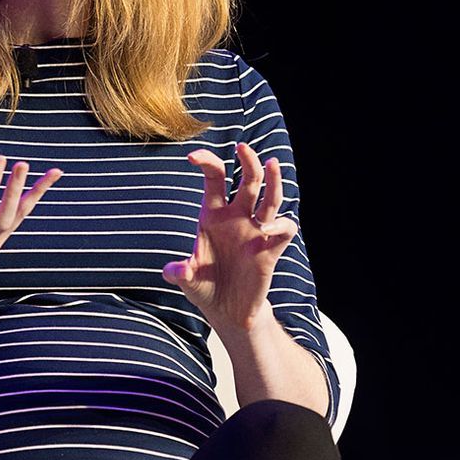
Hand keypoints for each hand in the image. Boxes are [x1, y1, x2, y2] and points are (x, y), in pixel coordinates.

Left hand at [162, 141, 298, 333]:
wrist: (227, 312)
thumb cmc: (204, 288)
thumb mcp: (188, 282)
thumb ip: (180, 273)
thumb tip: (175, 270)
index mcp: (213, 215)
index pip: (215, 179)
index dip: (207, 162)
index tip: (191, 157)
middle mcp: (237, 217)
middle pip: (249, 180)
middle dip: (248, 162)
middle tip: (242, 147)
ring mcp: (256, 232)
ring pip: (270, 198)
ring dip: (274, 181)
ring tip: (273, 163)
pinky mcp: (270, 250)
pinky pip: (284, 230)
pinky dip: (280, 226)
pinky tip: (268, 230)